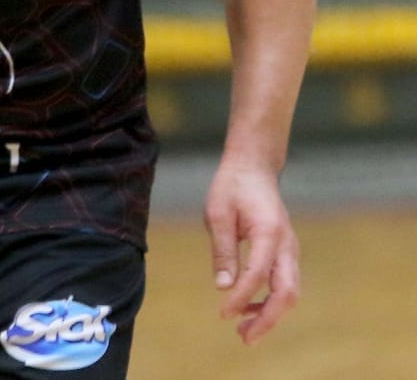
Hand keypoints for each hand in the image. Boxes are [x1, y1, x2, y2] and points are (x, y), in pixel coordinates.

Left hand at [204, 159, 299, 343]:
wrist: (253, 168)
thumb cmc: (232, 187)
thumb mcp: (217, 213)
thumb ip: (222, 250)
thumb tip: (223, 287)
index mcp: (269, 232)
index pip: (258, 274)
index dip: (242, 298)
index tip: (222, 314)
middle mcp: (287, 244)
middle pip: (287, 292)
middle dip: (268, 319)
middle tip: (244, 338)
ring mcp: (290, 249)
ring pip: (290, 292)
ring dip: (270, 314)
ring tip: (243, 330)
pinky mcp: (286, 253)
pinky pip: (284, 283)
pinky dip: (269, 300)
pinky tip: (246, 306)